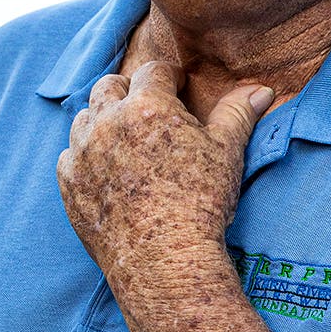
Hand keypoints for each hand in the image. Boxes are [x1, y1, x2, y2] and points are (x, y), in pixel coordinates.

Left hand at [56, 62, 273, 306]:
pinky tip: (105, 168)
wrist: (165, 260)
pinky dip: (85, 155)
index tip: (176, 87)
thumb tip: (261, 90)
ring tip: (125, 136)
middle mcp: (107, 123)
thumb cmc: (201, 203)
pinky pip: (69, 156)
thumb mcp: (226, 153)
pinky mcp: (69, 184)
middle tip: (148, 108)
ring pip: (84, 118)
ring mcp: (82, 154)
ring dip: (102, 120)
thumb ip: (237, 113)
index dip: (168, 77)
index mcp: (147, 106)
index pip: (152, 71)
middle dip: (128, 90)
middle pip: (109, 87)